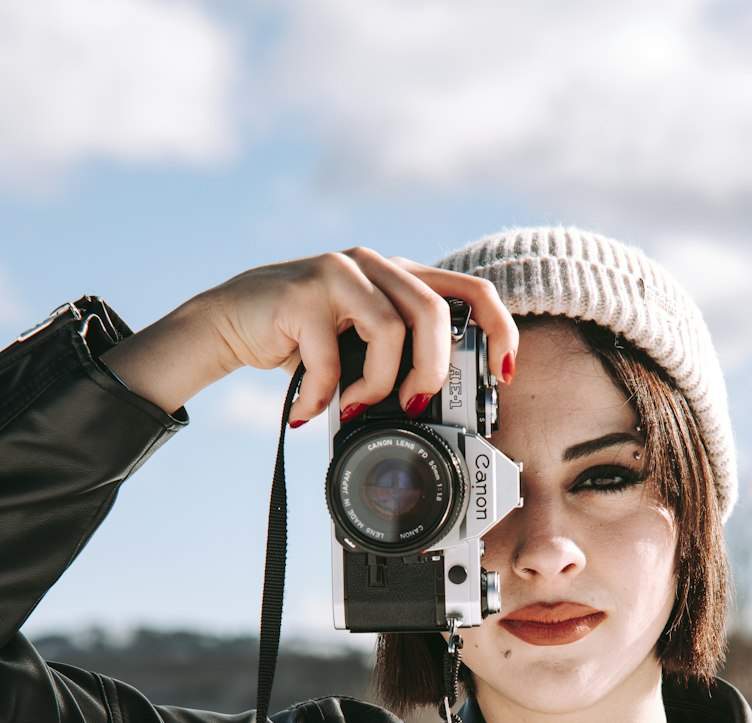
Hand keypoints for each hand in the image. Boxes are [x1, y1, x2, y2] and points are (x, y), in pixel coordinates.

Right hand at [103, 249, 518, 420]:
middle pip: (435, 313)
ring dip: (378, 384)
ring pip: (390, 331)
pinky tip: (308, 408)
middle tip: (413, 405)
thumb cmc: (303, 339)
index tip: (503, 374)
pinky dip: (323, 394)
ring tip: (356, 405)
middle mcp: (375, 265)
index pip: (471, 290)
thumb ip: (399, 359)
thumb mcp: (361, 346)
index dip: (498, 331)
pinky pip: (332, 356)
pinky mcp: (303, 294)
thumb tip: (436, 412)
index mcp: (400, 276)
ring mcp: (338, 272)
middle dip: (432, 371)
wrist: (231, 322)